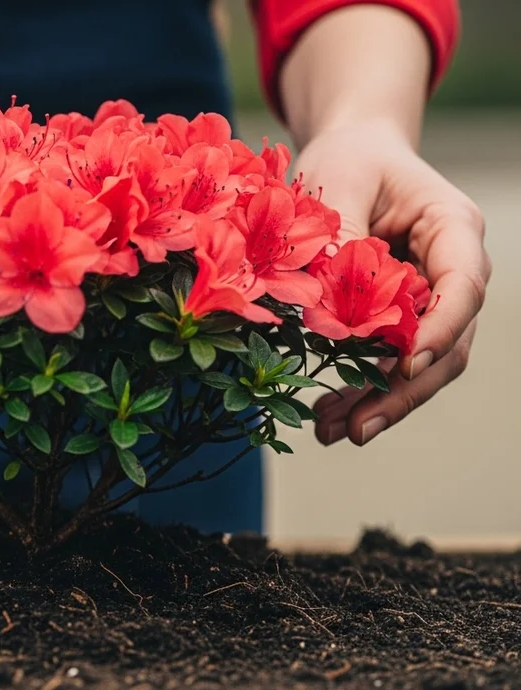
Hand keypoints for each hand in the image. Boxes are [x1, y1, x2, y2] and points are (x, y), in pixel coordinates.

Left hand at [292, 119, 490, 445]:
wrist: (351, 154)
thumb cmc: (348, 159)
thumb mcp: (337, 183)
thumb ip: (340, 240)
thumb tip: (327, 306)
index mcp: (453, 228)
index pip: (463, 286)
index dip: (440, 330)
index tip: (403, 364)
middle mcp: (453, 269)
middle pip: (449, 340)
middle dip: (405, 390)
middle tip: (358, 428)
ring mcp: (432, 298)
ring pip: (422, 363)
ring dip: (382, 401)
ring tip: (333, 433)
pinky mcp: (401, 317)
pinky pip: (388, 360)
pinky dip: (361, 389)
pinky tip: (327, 417)